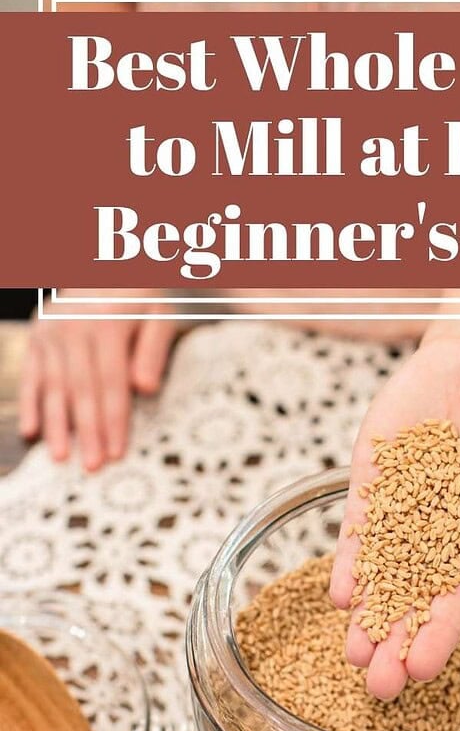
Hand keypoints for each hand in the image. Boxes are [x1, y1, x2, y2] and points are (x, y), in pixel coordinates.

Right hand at [19, 293, 176, 470]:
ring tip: (62, 458)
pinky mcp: (36, 336)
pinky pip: (31, 375)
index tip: (118, 452)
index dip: (115, 421)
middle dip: (87, 432)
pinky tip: (32, 432)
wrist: (104, 263)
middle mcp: (72, 329)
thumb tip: (146, 390)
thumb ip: (154, 350)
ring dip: (57, 425)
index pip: (111, 384)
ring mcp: (50, 333)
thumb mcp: (158, 313)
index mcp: (106, 325)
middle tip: (93, 467)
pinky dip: (31, 405)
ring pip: (53, 387)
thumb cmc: (140, 295)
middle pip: (82, 391)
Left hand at [331, 323, 459, 699]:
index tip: (421, 670)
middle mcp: (439, 533)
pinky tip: (339, 596)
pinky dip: (348, 561)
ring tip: (352, 656)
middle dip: (395, 641)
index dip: (440, 634)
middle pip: (413, 597)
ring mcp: (402, 508)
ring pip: (380, 573)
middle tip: (378, 687)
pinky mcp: (372, 480)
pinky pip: (357, 528)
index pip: (459, 597)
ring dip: (366, 615)